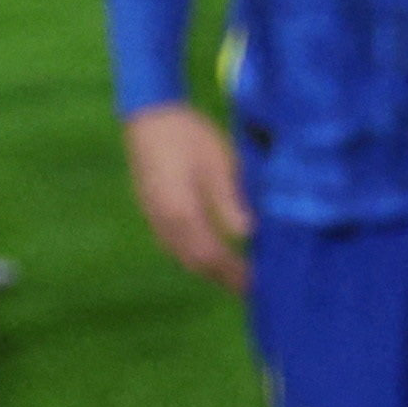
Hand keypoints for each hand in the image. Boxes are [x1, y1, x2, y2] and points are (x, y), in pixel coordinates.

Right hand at [121, 100, 252, 290]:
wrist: (150, 118)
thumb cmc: (189, 136)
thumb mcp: (219, 163)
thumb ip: (230, 200)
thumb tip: (248, 234)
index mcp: (182, 213)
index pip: (212, 255)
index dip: (234, 273)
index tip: (257, 285)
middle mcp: (165, 222)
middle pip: (195, 261)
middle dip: (223, 277)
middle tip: (250, 288)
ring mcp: (154, 218)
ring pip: (182, 255)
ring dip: (207, 269)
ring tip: (233, 276)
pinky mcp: (152, 210)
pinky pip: (173, 244)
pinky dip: (193, 256)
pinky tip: (208, 254)